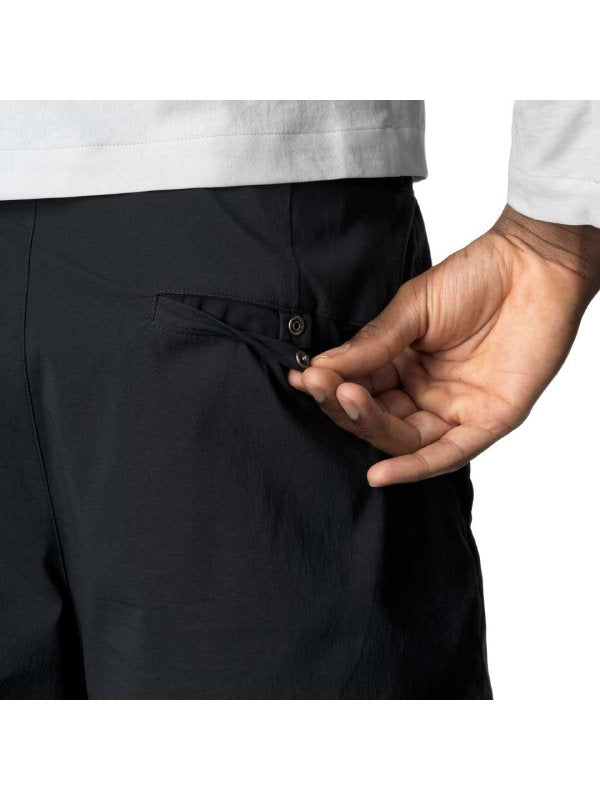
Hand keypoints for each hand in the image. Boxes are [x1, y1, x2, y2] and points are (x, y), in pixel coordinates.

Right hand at [288, 206, 599, 485]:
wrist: (534, 264)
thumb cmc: (475, 277)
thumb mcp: (411, 309)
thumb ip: (370, 345)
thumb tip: (319, 368)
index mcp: (403, 364)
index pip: (359, 388)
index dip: (330, 386)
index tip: (303, 377)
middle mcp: (425, 393)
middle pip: (376, 418)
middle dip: (345, 405)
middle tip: (322, 386)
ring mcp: (454, 410)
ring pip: (402, 438)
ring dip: (370, 426)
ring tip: (344, 400)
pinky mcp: (486, 422)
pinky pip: (446, 455)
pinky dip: (413, 467)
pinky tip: (379, 473)